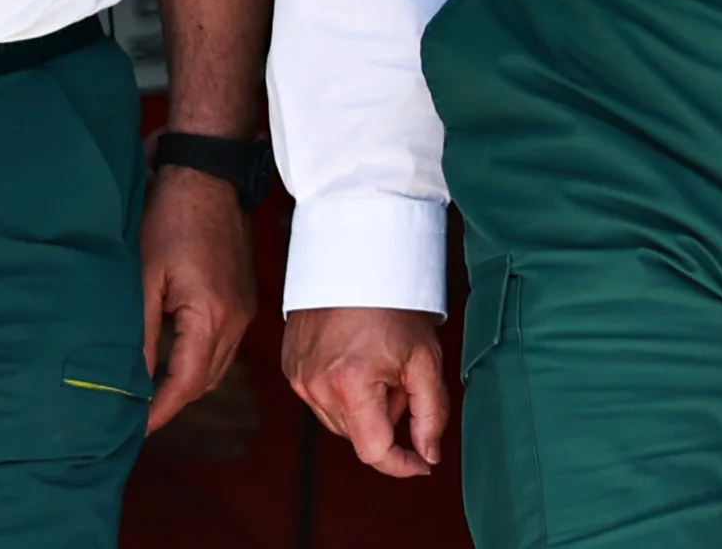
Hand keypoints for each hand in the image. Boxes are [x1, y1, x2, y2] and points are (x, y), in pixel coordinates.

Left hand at [139, 165, 255, 433]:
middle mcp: (235, 320)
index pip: (187, 384)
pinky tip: (173, 355)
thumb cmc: (170, 218)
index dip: (160, 410)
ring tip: (149, 389)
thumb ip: (142, 334)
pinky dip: (199, 357)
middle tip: (135, 412)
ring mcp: (243, 309)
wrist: (207, 175)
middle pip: (205, 382)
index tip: (135, 428)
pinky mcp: (242, 298)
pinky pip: (223, 344)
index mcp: (211, 317)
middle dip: (172, 400)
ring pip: (216, 366)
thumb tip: (132, 380)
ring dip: (186, 380)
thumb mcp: (144, 277)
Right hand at [283, 305, 447, 477]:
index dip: (402, 464)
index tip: (422, 463)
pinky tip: (356, 358)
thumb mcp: (425, 360)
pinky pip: (320, 399)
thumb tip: (428, 454)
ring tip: (377, 363)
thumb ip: (431, 415)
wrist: (356, 258)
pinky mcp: (290, 366)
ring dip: (364, 406)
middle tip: (400, 377)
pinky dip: (343, 391)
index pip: (374, 452)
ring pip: (339, 420)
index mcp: (349, 386)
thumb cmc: (394, 304)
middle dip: (386, 418)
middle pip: (358, 435)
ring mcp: (298, 376)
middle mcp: (315, 386)